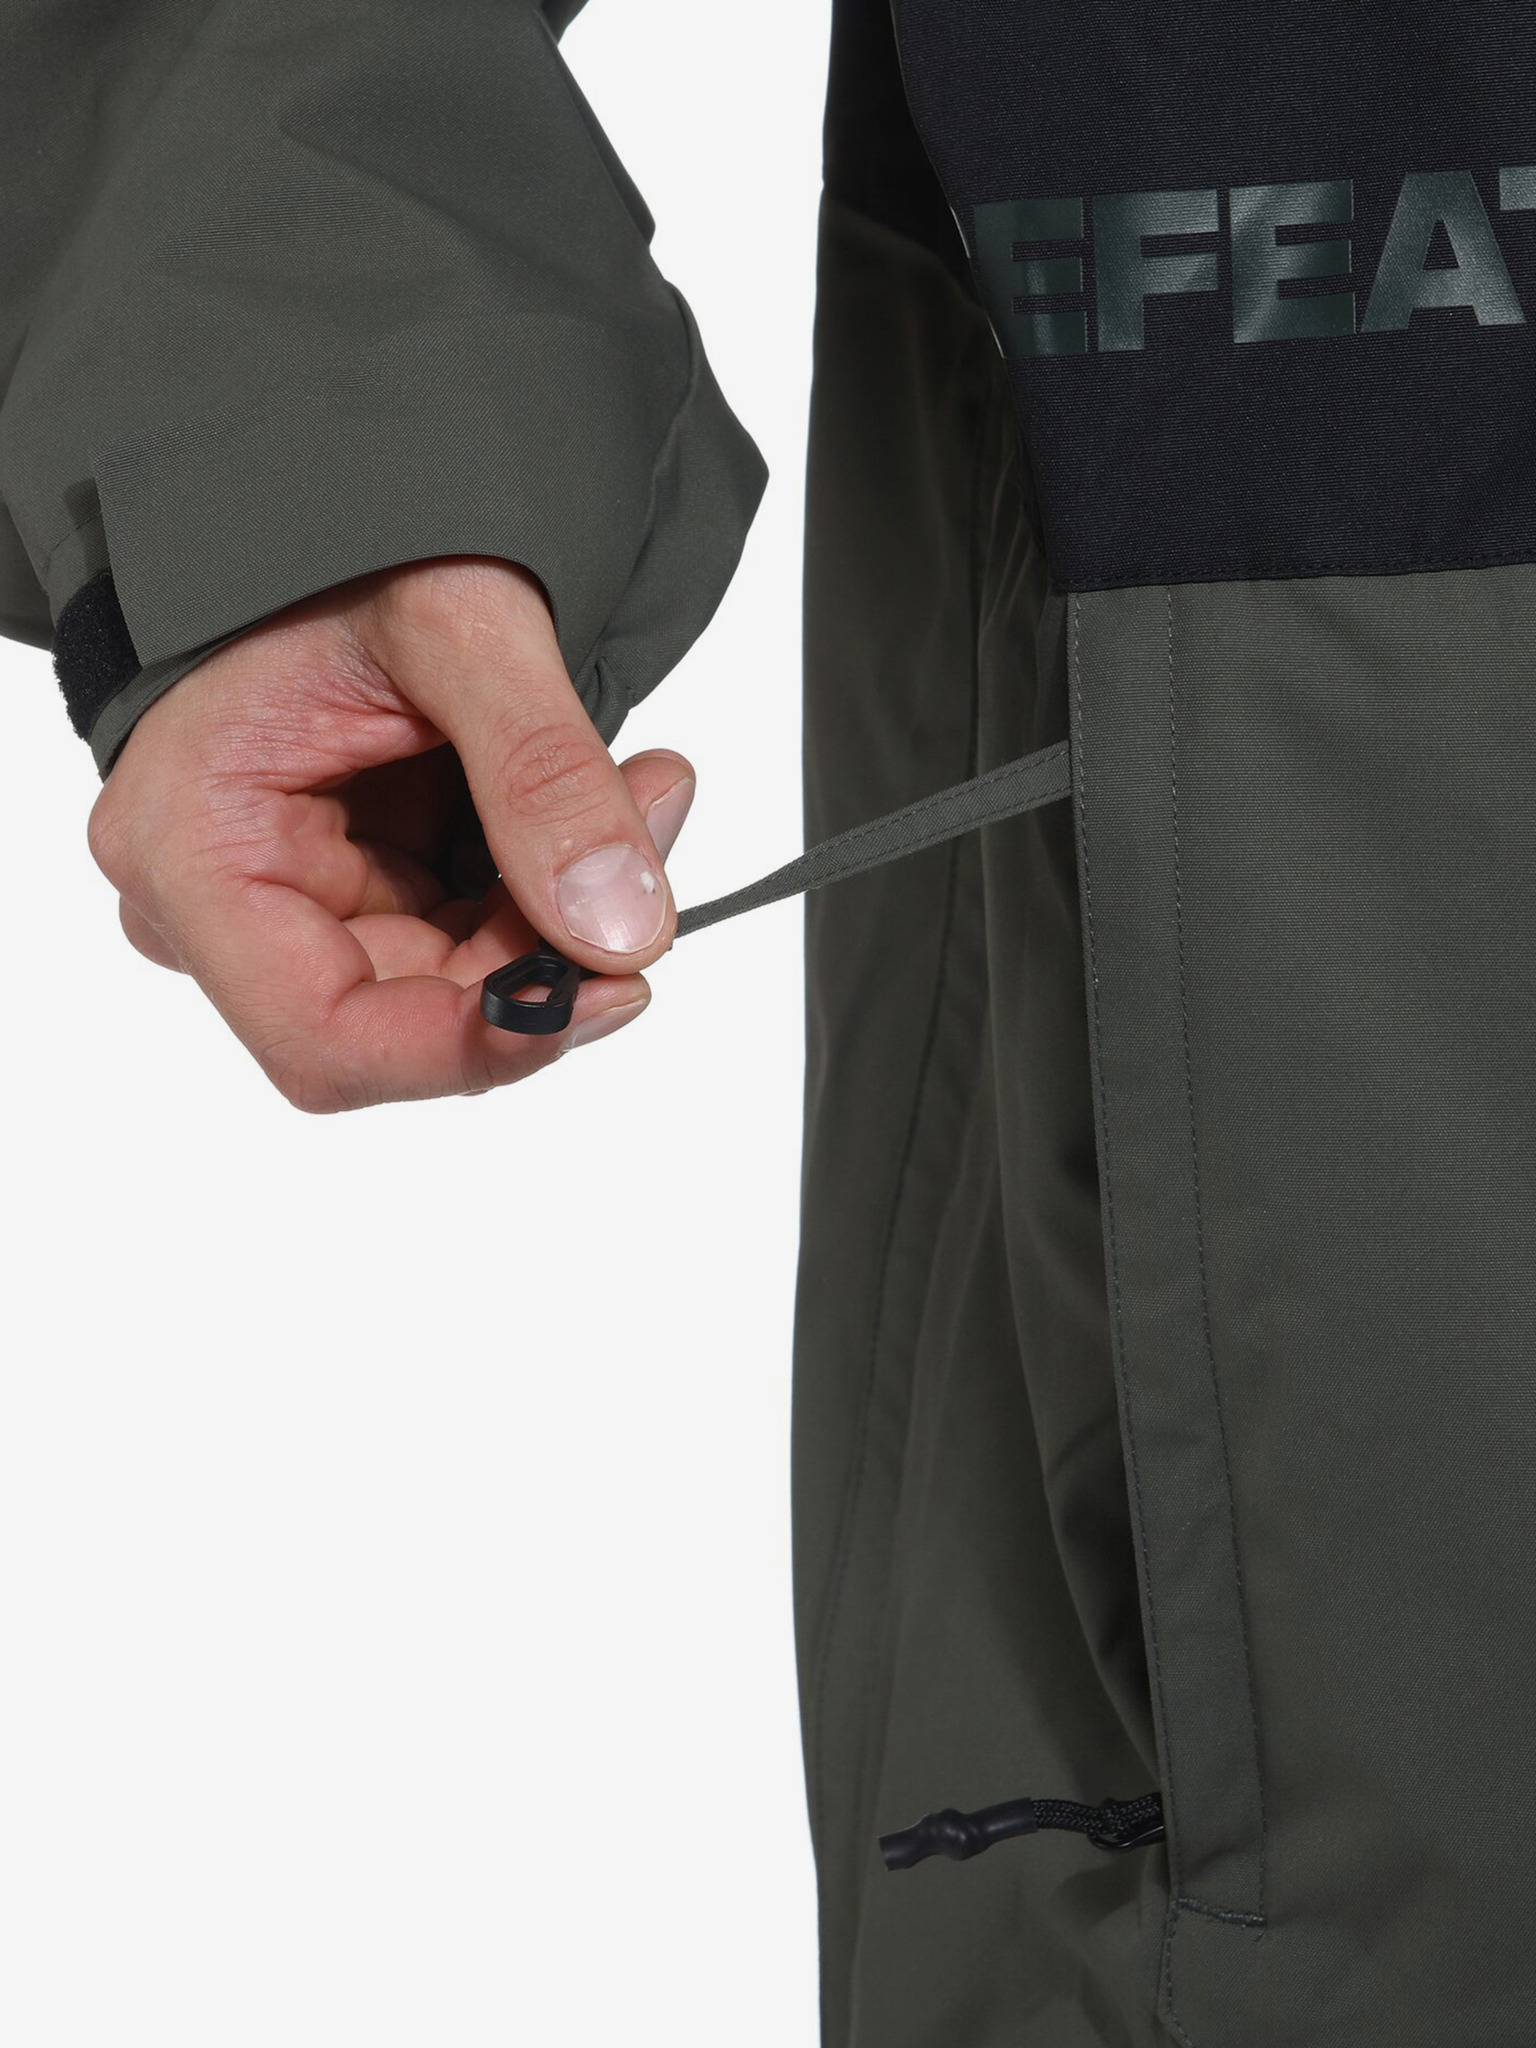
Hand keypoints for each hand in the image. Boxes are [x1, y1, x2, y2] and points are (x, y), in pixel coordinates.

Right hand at [87, 557, 694, 1109]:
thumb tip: (623, 932)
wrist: (322, 496)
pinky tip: (590, 809)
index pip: (324, 1039)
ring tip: (637, 792)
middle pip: (405, 1017)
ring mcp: (279, 900)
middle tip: (653, 833)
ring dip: (560, 916)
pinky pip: (460, 937)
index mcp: (193, 844)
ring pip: (450, 985)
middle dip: (547, 949)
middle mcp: (211, 901)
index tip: (604, 991)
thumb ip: (545, 776)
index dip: (474, 1047)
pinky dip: (541, 889)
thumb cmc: (340, 539)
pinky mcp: (343, 888)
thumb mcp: (461, 625)